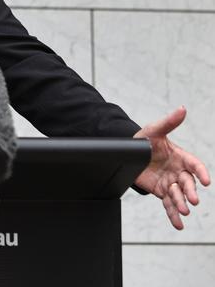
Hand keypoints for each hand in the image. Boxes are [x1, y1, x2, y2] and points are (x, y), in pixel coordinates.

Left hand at [133, 106, 210, 229]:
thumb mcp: (154, 130)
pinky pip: (168, 204)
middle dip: (190, 191)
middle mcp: (178, 171)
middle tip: (192, 199)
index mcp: (180, 156)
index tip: (206, 180)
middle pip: (188, 182)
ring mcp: (170, 183)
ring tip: (184, 211)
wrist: (128, 153)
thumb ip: (169, 123)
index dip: (201, 171)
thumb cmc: (144, 140)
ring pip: (178, 195)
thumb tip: (182, 109)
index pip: (194, 164)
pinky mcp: (161, 192)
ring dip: (182, 203)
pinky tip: (178, 224)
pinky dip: (173, 215)